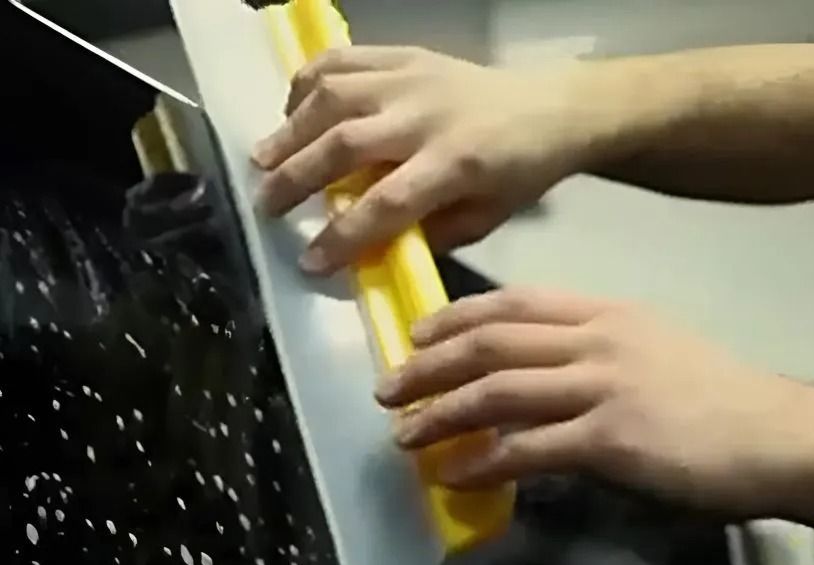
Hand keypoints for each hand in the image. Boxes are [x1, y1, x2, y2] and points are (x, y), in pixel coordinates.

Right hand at [251, 46, 596, 274]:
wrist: (552, 107)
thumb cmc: (518, 172)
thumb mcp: (485, 218)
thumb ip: (428, 234)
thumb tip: (367, 250)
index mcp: (456, 162)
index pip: (386, 202)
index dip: (343, 235)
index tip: (310, 261)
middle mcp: (426, 115)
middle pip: (345, 144)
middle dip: (297, 179)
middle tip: (266, 207)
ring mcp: (411, 78)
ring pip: (334, 96)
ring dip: (290, 129)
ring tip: (261, 160)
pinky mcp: (404, 55)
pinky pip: (344, 60)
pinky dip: (307, 81)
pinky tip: (290, 110)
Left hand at [375, 289, 813, 517]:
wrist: (779, 437)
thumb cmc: (723, 402)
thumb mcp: (657, 351)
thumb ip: (598, 355)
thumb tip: (543, 377)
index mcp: (608, 314)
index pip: (515, 303)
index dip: (457, 317)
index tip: (418, 333)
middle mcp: (598, 341)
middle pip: (491, 343)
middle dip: (430, 365)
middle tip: (390, 388)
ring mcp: (602, 388)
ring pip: (497, 392)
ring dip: (440, 415)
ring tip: (405, 436)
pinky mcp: (609, 440)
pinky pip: (526, 450)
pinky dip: (480, 464)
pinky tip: (453, 477)